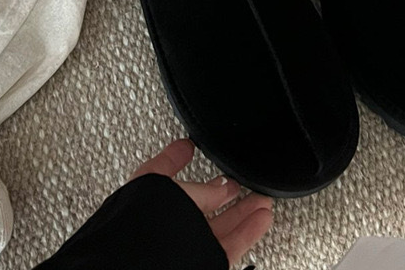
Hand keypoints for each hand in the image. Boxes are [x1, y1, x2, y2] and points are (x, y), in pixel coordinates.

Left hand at [131, 139, 272, 267]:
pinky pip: (229, 246)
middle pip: (198, 204)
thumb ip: (200, 189)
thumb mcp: (174, 192)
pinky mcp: (203, 261)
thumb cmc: (145, 228)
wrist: (143, 267)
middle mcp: (166, 225)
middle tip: (238, 182)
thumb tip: (224, 186)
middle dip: (221, 191)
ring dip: (242, 211)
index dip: (174, 158)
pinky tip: (261, 219)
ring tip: (261, 198)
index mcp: (149, 203)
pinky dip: (248, 232)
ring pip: (218, 226)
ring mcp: (184, 245)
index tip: (187, 146)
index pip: (160, 175)